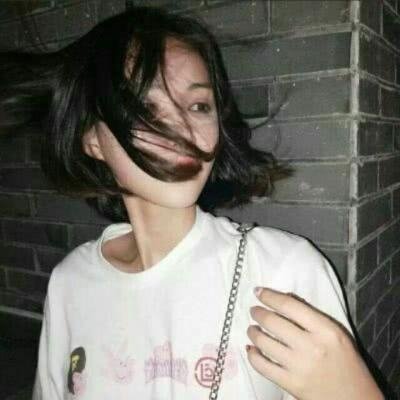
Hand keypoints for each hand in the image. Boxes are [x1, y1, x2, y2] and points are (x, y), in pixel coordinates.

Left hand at [246, 287, 383, 399]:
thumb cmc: (348, 363)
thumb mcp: (337, 334)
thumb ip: (312, 316)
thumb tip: (284, 299)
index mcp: (325, 330)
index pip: (290, 306)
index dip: (270, 296)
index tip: (258, 291)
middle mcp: (311, 346)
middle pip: (273, 322)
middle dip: (258, 313)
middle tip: (254, 310)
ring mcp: (299, 366)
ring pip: (264, 342)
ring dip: (253, 332)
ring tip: (252, 329)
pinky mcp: (290, 384)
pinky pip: (262, 366)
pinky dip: (252, 355)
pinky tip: (251, 349)